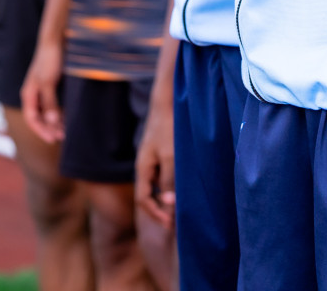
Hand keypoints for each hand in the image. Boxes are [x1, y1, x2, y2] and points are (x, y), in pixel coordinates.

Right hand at [20, 37, 65, 142]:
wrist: (55, 41)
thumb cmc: (48, 60)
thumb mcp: (48, 83)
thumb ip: (49, 103)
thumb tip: (52, 122)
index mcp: (28, 94)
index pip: (32, 119)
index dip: (41, 130)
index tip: (53, 139)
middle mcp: (34, 94)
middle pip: (40, 117)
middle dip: (50, 128)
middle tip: (63, 137)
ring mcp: (43, 90)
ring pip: (48, 112)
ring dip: (56, 122)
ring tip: (67, 130)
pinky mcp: (52, 86)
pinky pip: (54, 104)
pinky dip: (60, 112)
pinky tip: (69, 117)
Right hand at [135, 85, 175, 227]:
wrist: (167, 103)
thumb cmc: (169, 129)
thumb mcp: (171, 157)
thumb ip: (169, 181)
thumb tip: (169, 203)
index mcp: (142, 169)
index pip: (143, 199)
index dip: (155, 213)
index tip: (171, 223)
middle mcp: (145, 166)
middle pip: (148, 195)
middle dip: (161, 209)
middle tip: (178, 222)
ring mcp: (152, 159)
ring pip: (157, 185)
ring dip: (168, 197)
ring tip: (183, 206)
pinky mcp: (160, 153)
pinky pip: (163, 175)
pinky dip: (171, 185)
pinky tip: (184, 187)